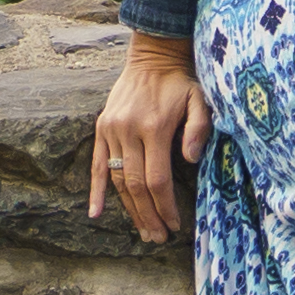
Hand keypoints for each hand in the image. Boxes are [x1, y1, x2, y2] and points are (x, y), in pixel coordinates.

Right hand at [90, 32, 206, 244]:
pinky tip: (95, 212)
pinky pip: (96, 165)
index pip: (157, 179)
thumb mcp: (199, 99)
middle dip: (148, 215)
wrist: (152, 57)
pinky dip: (96, 190)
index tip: (175, 224)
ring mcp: (111, 130)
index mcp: (154, 127)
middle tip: (158, 238)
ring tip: (143, 231)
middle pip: (136, 185)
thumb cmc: (180, 83)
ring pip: (118, 179)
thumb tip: (190, 159)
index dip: (165, 206)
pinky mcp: (101, 128)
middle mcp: (129, 131)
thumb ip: (198, 128)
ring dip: (129, 209)